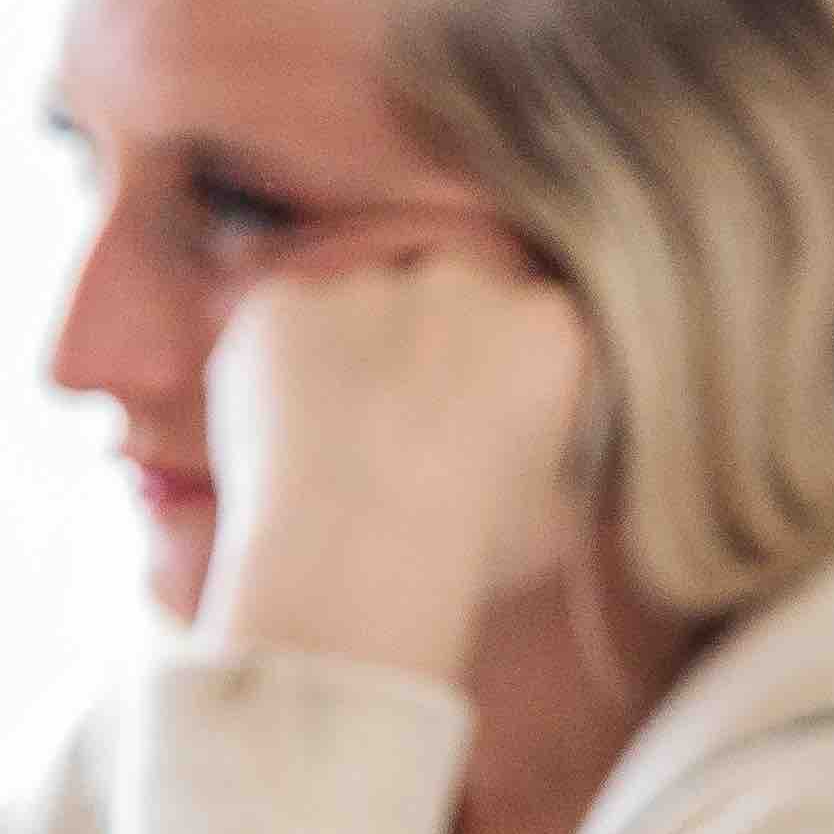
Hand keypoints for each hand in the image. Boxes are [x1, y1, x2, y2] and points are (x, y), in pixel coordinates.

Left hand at [185, 239, 596, 686]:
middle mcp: (459, 282)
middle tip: (403, 449)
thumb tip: (538, 478)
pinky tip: (283, 446)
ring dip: (352, 367)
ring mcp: (363, 285)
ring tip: (335, 461)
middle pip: (445, 313)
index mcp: (545, 328)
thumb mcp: (555, 523)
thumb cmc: (467, 549)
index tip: (481, 450)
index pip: (533, 345)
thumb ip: (552, 471)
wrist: (351, 552)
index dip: (504, 398)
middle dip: (428, 363)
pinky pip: (281, 333)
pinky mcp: (280, 305)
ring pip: (357, 319)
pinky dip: (278, 378)